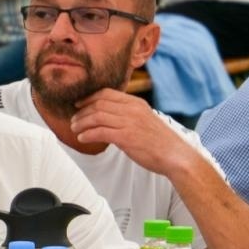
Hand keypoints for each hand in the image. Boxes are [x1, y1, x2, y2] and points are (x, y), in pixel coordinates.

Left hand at [70, 89, 202, 175]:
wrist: (175, 155)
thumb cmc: (160, 141)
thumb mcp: (145, 120)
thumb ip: (129, 115)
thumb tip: (109, 117)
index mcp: (136, 103)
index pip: (106, 93)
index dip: (88, 98)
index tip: (79, 104)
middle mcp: (132, 109)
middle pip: (98, 104)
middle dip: (82, 112)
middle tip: (74, 120)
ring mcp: (129, 122)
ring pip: (96, 117)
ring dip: (81, 123)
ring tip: (75, 129)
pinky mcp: (126, 137)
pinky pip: (100, 132)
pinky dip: (87, 134)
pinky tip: (82, 139)